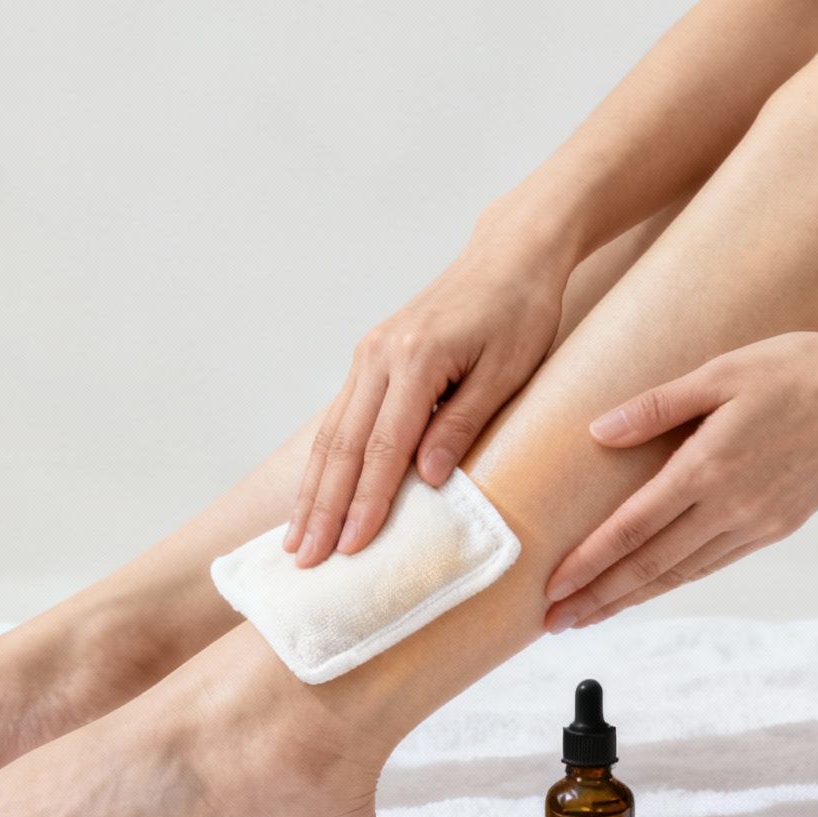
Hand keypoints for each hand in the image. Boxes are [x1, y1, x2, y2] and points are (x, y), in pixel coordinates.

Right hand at [284, 224, 571, 566]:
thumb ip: (465, 424)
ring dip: (312, 492)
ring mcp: (368, 356)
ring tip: (296, 541)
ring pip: (330, 435)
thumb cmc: (521, 312)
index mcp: (416, 359)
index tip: (352, 548)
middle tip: (305, 561)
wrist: (509, 255)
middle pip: (343, 446)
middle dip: (322, 509)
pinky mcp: (369, 359)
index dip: (366, 502)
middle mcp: (379, 356)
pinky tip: (312, 496)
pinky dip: (323, 464)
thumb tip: (427, 480)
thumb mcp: (508, 371)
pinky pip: (338, 420)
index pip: (384, 447)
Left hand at [543, 326, 817, 631]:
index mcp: (708, 467)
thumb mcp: (720, 372)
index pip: (633, 528)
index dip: (588, 562)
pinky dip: (676, 581)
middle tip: (555, 621)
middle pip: (651, 565)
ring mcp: (758, 522)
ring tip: (591, 614)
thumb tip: (599, 431)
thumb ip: (657, 406)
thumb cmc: (797, 369)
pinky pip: (714, 563)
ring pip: (682, 573)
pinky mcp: (778, 527)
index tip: (552, 587)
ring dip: (632, 597)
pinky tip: (649, 589)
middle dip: (598, 597)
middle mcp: (732, 506)